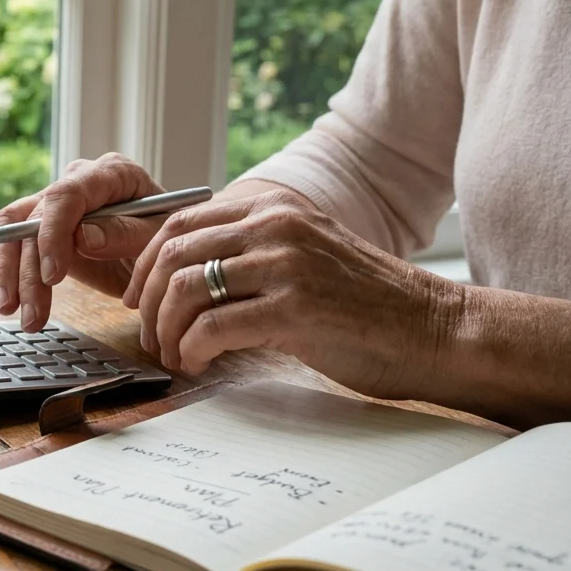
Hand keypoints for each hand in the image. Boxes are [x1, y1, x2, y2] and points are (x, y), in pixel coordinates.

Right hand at [0, 153, 165, 329]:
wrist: (166, 251)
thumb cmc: (171, 238)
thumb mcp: (162, 238)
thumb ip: (127, 234)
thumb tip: (83, 236)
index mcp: (110, 173)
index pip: (67, 195)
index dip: (53, 234)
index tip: (53, 275)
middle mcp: (77, 181)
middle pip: (34, 217)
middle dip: (26, 268)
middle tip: (27, 311)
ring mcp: (56, 204)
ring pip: (14, 230)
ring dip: (6, 271)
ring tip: (9, 309)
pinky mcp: (43, 229)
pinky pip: (10, 239)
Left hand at [125, 188, 462, 399]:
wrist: (433, 329)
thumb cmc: (362, 303)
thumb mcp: (300, 256)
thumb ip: (248, 254)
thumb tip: (178, 276)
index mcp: (271, 207)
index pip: (179, 222)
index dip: (145, 264)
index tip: (137, 298)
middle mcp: (274, 225)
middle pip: (173, 255)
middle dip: (149, 302)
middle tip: (149, 336)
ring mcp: (284, 264)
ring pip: (185, 290)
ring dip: (166, 330)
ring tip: (173, 355)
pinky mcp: (293, 308)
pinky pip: (212, 328)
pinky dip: (191, 350)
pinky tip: (197, 364)